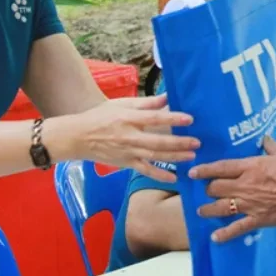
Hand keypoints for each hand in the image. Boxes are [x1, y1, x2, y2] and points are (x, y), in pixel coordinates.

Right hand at [66, 95, 199, 181]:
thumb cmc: (100, 117)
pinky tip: (174, 178)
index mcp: (128, 118)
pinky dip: (159, 175)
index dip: (173, 119)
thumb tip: (167, 97)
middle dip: (179, 143)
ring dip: (175, 157)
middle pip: (158, 141)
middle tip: (197, 142)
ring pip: (155, 157)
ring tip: (192, 156)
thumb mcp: (121, 104)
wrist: (78, 137)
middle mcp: (130, 137)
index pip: (154, 119)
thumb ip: (146, 102)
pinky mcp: (126, 163)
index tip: (190, 119)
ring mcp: (128, 152)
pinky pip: (145, 171)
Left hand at [190, 137, 275, 241]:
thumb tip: (264, 138)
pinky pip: (237, 228)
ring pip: (221, 207)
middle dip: (209, 189)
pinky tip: (215, 237)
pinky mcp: (257, 219)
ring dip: (209, 209)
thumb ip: (271, 146)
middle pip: (217, 188)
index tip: (193, 172)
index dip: (204, 170)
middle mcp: (244, 186)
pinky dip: (224, 234)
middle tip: (207, 190)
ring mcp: (249, 204)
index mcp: (250, 167)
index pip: (221, 168)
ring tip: (202, 211)